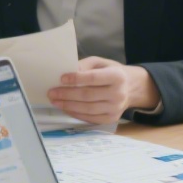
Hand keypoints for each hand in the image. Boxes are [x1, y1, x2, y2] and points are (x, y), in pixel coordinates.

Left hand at [47, 57, 161, 123]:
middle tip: (51, 92)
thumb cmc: (112, 72)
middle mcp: (118, 94)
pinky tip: (66, 108)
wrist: (131, 88)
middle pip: (88, 95)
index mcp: (117, 76)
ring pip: (87, 109)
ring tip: (55, 101)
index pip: (93, 78)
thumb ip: (84, 65)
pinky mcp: (111, 119)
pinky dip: (75, 113)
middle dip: (67, 94)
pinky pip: (90, 118)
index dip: (76, 79)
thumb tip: (68, 72)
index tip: (61, 79)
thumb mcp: (101, 63)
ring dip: (68, 105)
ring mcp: (115, 109)